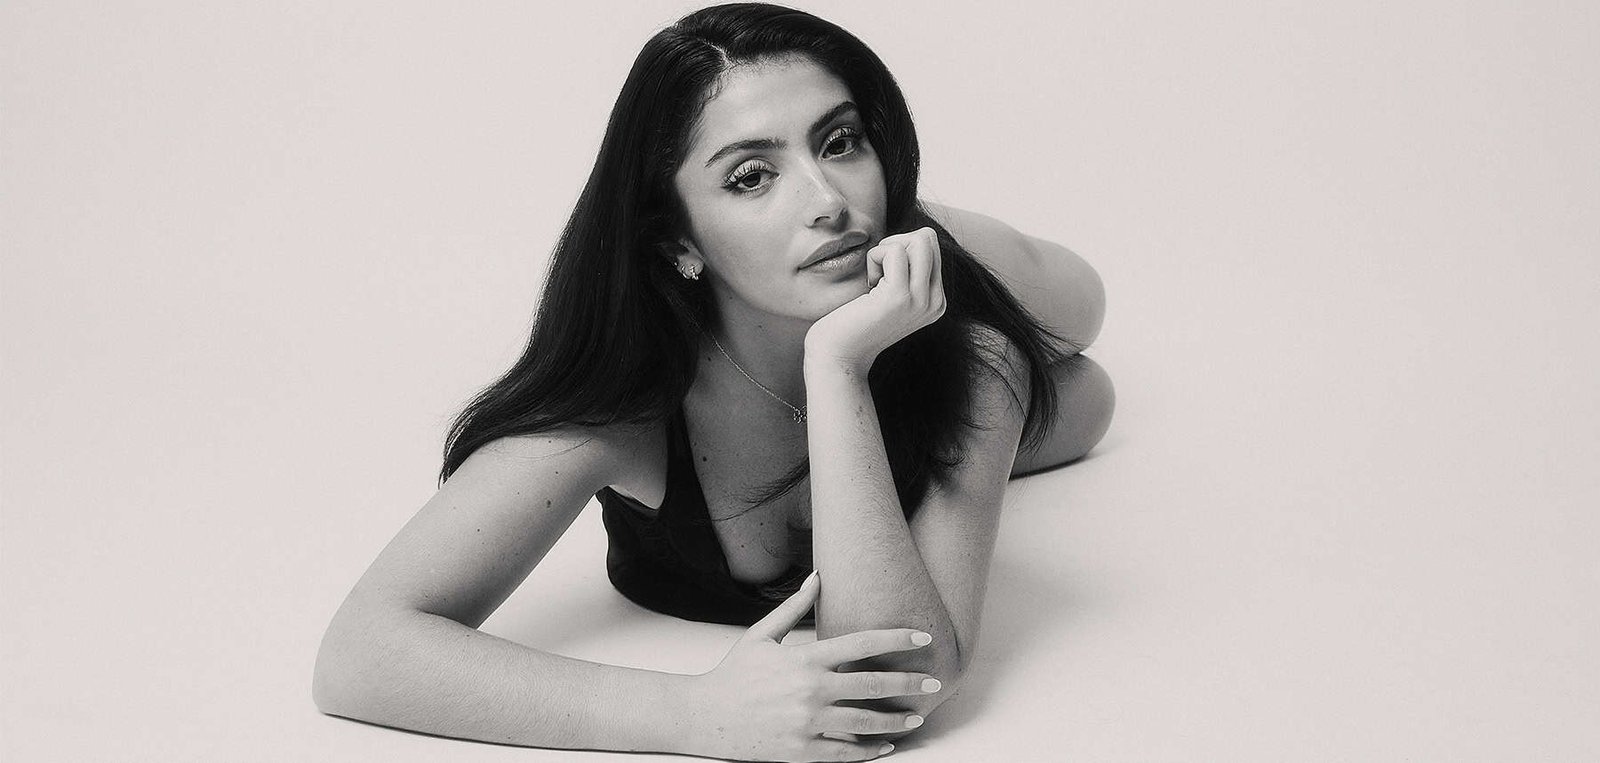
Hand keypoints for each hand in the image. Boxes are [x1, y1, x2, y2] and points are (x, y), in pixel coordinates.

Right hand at [685, 572, 940, 761]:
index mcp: (804, 660)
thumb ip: (794, 607)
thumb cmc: (734, 673)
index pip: (861, 644)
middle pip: (872, 685)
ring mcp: (807, 725)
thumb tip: (818, 576)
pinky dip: (870, 752)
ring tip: (916, 717)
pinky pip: (845, 755)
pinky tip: (887, 747)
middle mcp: (810, 692)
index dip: (896, 638)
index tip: (923, 638)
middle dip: (908, 683)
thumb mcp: (761, 635)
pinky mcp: (801, 752)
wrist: (704, 716)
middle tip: (933, 682)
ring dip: (896, 721)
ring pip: (865, 724)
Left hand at [805, 227, 946, 374]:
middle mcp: (934, 302)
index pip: (931, 247)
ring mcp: (921, 300)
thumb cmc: (855, 320)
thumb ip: (909, 272)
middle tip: (878, 270)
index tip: (883, 276)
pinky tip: (867, 285)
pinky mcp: (900, 297)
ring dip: (886, 250)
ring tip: (874, 277)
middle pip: (928, 238)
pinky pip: (894, 251)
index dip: (901, 249)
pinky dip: (874, 258)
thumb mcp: (890, 294)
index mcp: (935, 301)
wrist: (839, 355)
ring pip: (918, 240)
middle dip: (896, 243)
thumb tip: (915, 236)